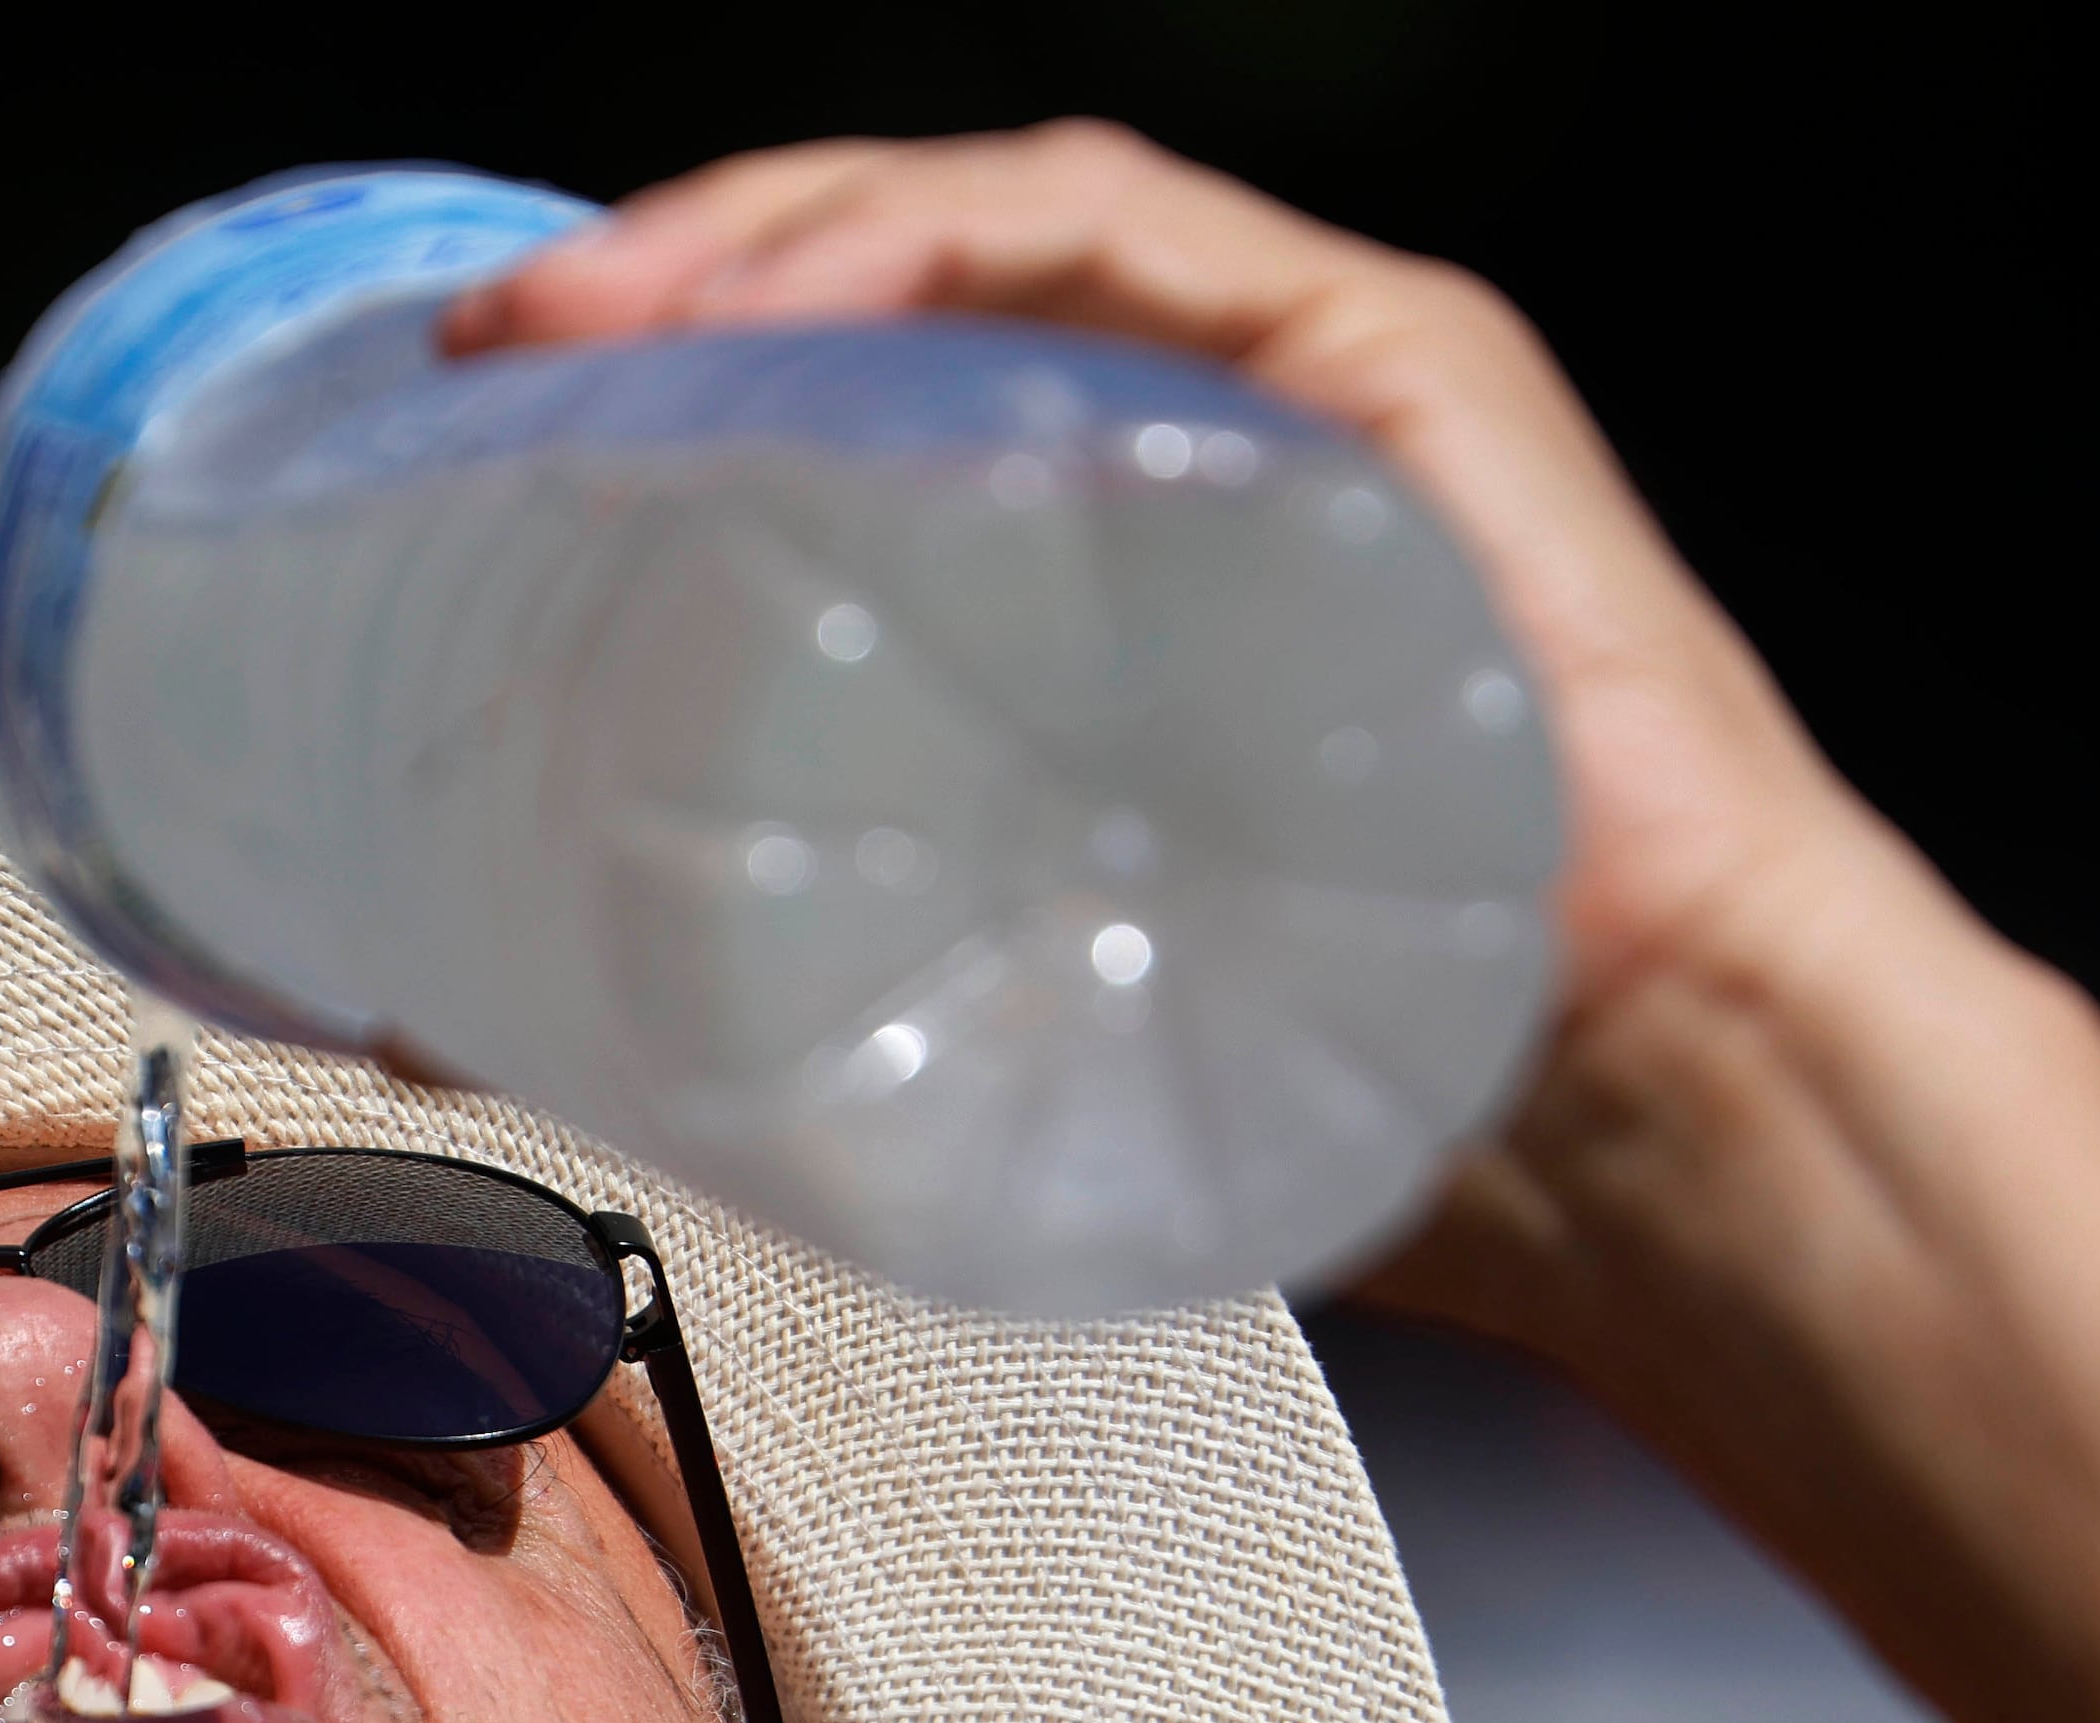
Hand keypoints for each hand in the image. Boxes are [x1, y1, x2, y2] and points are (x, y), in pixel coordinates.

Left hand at [448, 124, 1927, 1089]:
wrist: (1648, 1123)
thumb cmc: (1366, 1093)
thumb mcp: (1001, 1030)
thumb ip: (785, 998)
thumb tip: (452, 1028)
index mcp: (1091, 575)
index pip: (843, 399)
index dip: (650, 381)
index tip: (476, 426)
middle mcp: (1188, 448)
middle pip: (890, 292)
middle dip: (666, 287)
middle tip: (491, 351)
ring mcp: (1298, 389)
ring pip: (990, 221)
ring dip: (766, 234)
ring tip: (598, 310)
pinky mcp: (1399, 369)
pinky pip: (1135, 232)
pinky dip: (947, 233)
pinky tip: (800, 292)